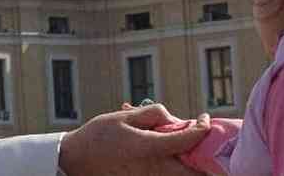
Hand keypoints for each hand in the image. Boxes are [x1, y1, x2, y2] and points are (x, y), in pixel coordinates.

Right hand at [59, 103, 209, 175]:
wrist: (75, 161)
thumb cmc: (99, 136)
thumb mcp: (125, 116)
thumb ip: (153, 114)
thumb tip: (174, 119)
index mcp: (150, 148)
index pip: (189, 140)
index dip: (202, 128)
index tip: (204, 118)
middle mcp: (154, 169)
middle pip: (194, 172)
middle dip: (207, 158)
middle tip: (207, 143)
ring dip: (194, 166)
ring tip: (193, 149)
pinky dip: (177, 170)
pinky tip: (175, 158)